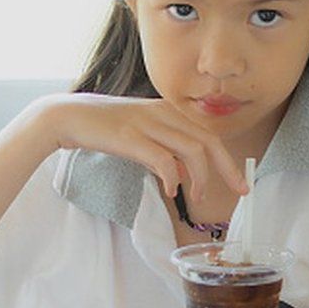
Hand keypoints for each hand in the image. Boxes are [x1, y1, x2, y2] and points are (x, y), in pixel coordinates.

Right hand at [29, 93, 247, 199]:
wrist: (68, 116)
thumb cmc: (105, 128)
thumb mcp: (142, 134)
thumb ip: (164, 149)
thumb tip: (182, 172)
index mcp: (169, 111)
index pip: (209, 135)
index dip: (228, 160)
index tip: (240, 182)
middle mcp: (164, 114)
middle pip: (210, 141)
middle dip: (228, 169)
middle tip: (240, 191)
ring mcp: (148, 123)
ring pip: (193, 149)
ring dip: (201, 177)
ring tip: (196, 195)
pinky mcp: (131, 136)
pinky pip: (164, 159)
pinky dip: (173, 177)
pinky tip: (171, 190)